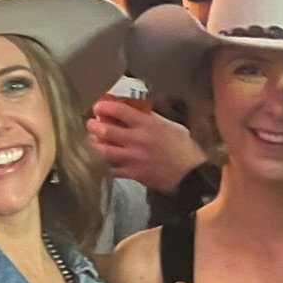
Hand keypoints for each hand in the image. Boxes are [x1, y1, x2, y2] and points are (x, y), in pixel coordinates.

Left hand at [87, 100, 203, 192]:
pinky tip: (107, 161)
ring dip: (96, 145)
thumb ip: (152, 119)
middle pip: (106, 131)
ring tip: (93, 141)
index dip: (104, 107)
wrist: (191, 175)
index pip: (120, 111)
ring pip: (105, 151)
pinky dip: (107, 164)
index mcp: (147, 125)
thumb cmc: (185, 148)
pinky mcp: (134, 174)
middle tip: (91, 123)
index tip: (98, 106)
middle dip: (94, 126)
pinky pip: (113, 169)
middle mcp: (137, 140)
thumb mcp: (171, 126)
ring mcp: (133, 158)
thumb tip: (138, 112)